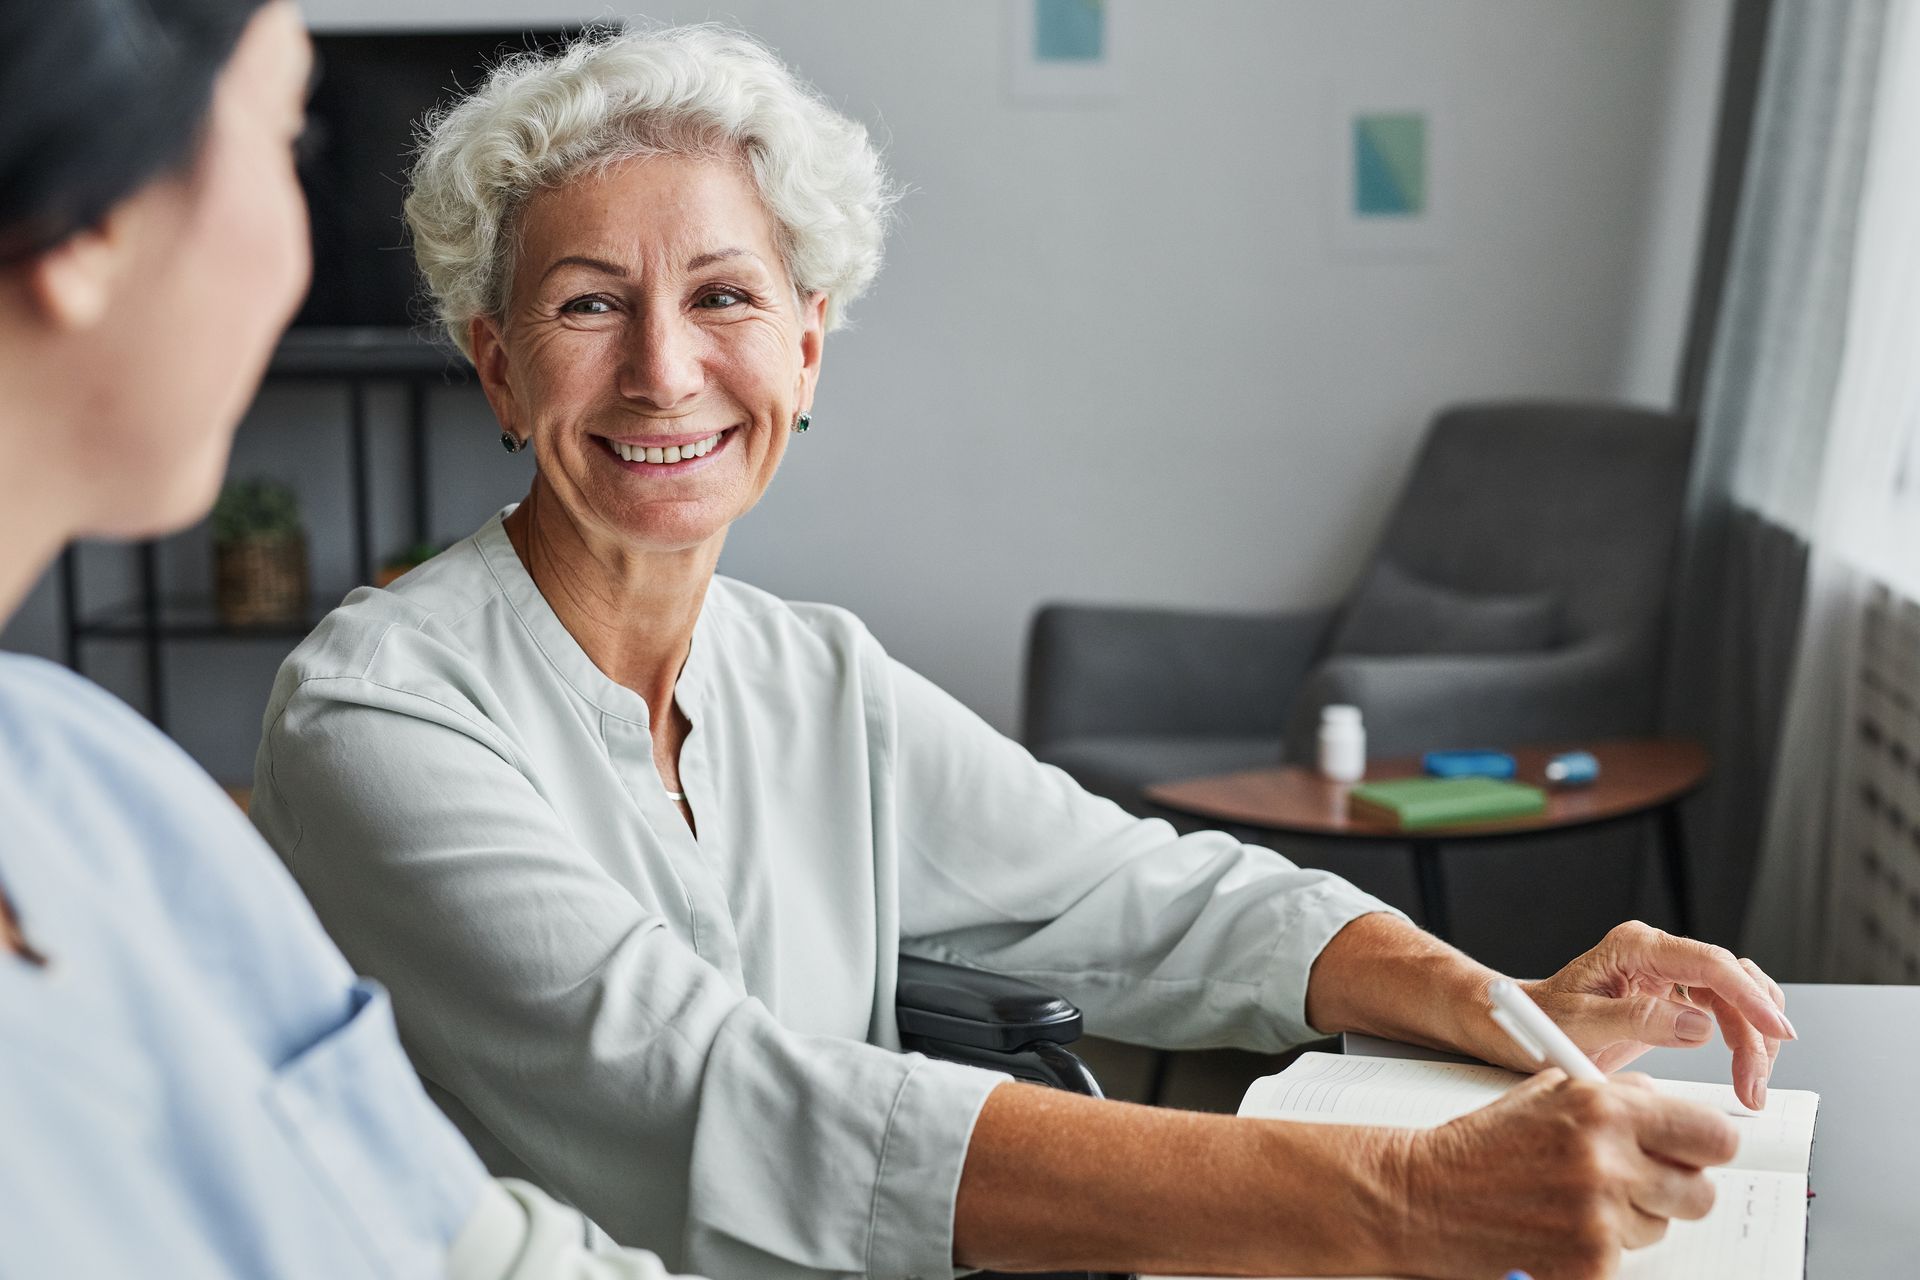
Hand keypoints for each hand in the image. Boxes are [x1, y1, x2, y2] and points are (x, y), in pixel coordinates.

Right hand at [1387, 1070, 1736, 1279]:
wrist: (1422, 1196)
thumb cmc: (1481, 1146)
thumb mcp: (1547, 1095)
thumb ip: (1615, 1098)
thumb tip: (1671, 1110)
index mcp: (1603, 1109)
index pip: (1713, 1135)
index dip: (1705, 1147)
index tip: (1694, 1152)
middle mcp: (1608, 1160)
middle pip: (1701, 1193)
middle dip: (1674, 1190)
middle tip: (1638, 1183)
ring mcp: (1600, 1217)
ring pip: (1660, 1229)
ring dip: (1630, 1220)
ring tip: (1574, 1203)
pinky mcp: (1590, 1263)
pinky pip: (1627, 1260)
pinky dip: (1598, 1250)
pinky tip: (1558, 1229)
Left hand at [1517, 921, 1793, 1108]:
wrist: (1527, 1026)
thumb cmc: (1545, 1022)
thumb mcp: (1581, 1025)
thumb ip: (1637, 1021)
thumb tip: (1699, 1026)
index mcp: (1634, 947)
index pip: (1709, 963)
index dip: (1748, 996)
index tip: (1775, 1030)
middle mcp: (1657, 953)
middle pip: (1733, 980)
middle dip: (1755, 1031)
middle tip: (1755, 1082)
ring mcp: (1670, 972)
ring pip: (1738, 995)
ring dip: (1755, 1039)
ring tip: (1751, 1084)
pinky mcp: (1676, 996)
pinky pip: (1727, 1010)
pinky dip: (1743, 1039)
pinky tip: (1745, 1068)